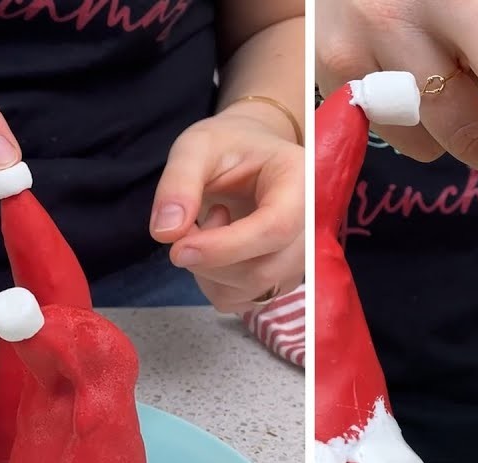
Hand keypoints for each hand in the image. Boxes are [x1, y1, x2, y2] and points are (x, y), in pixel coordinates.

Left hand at [149, 107, 304, 313]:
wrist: (252, 157)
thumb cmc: (229, 146)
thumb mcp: (197, 146)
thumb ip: (179, 182)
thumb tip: (166, 233)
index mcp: (302, 182)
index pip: (276, 228)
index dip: (225, 246)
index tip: (179, 249)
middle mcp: (312, 227)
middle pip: (264, 270)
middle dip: (209, 260)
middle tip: (187, 223)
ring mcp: (300, 260)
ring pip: (250, 290)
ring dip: (209, 270)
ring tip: (210, 224)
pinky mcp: (281, 281)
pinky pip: (241, 301)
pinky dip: (214, 283)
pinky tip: (218, 248)